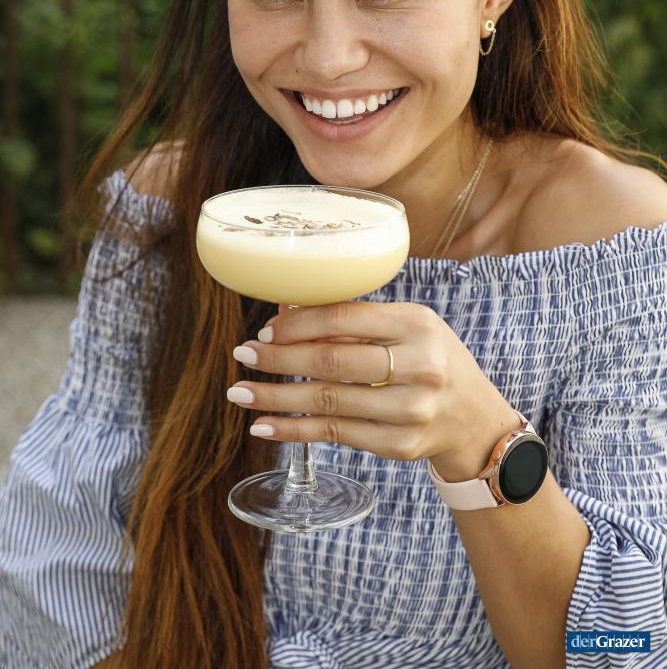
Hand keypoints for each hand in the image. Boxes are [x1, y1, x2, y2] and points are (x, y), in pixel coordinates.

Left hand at [226, 300, 516, 473]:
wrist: (474, 417)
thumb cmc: (431, 359)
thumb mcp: (407, 328)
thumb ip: (354, 321)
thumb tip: (285, 313)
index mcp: (417, 325)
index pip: (345, 318)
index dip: (299, 324)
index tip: (266, 329)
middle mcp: (418, 367)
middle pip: (332, 361)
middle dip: (279, 358)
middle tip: (243, 354)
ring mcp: (410, 410)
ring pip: (328, 401)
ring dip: (276, 398)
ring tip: (240, 392)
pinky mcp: (398, 445)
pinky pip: (335, 434)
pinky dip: (295, 430)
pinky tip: (265, 424)